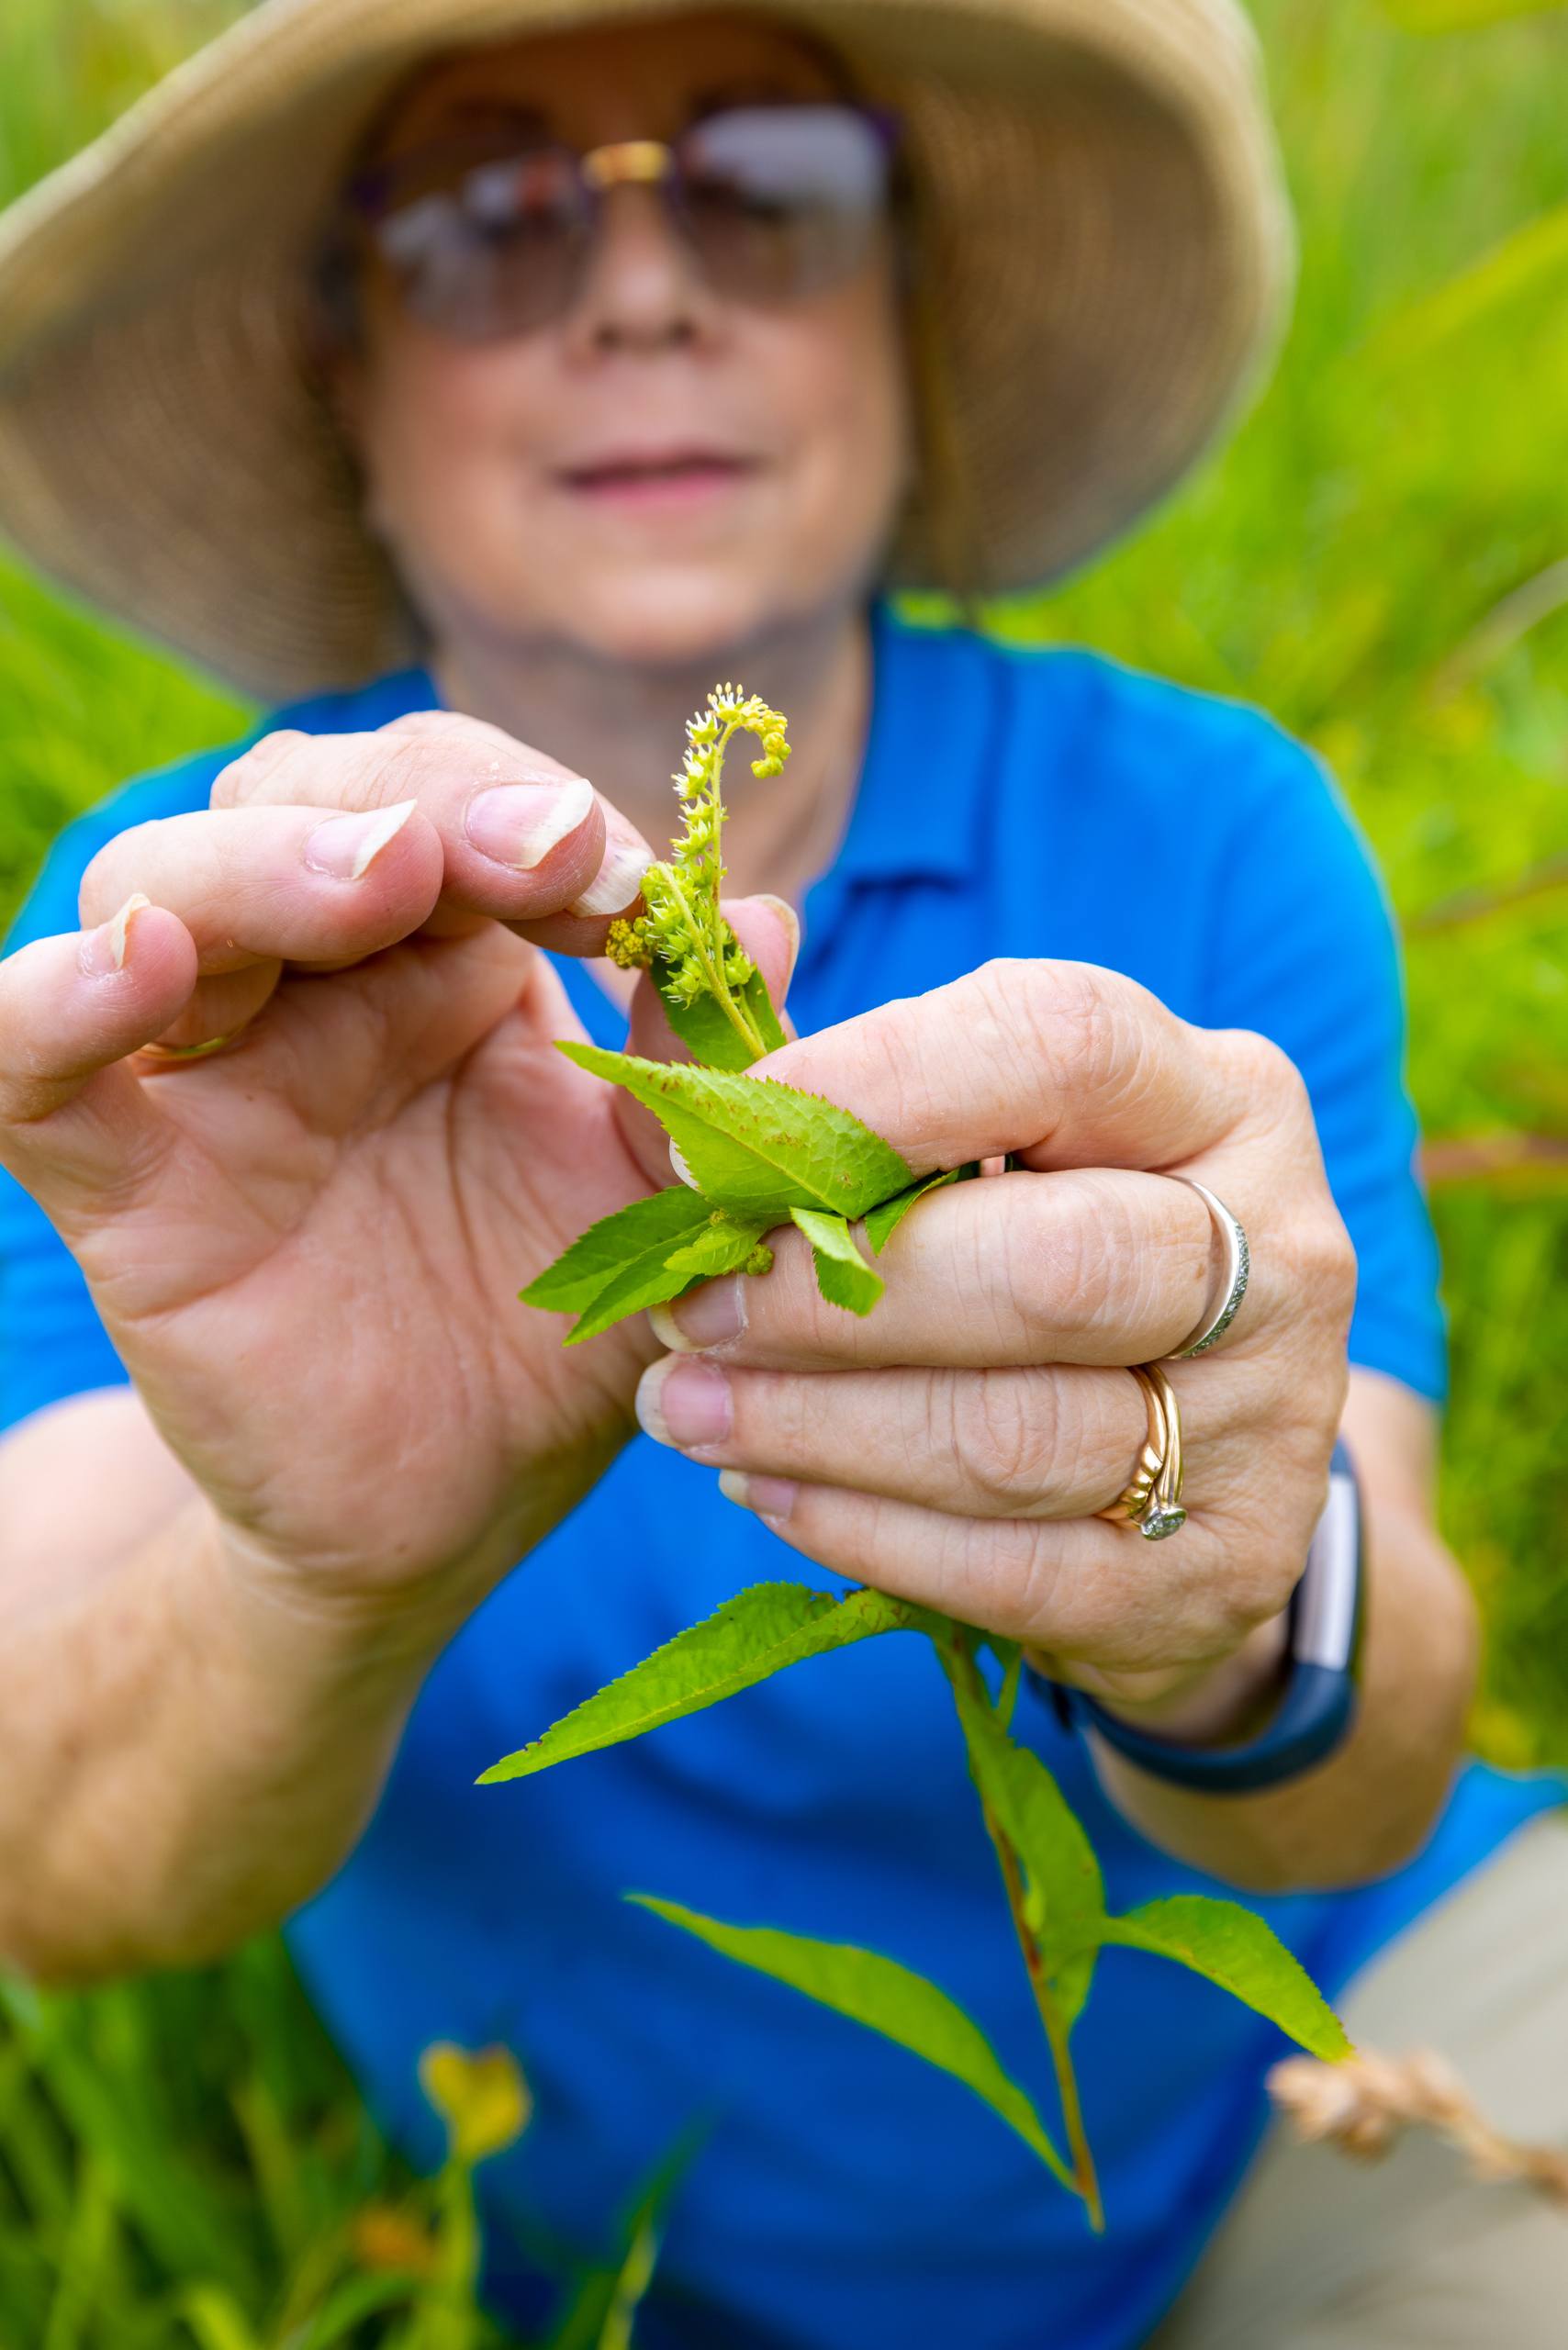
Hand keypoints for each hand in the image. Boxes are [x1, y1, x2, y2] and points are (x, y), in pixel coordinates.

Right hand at [0, 713, 792, 1640]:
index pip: (454, 801)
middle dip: (427, 799)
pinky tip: (139, 964)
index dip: (535, 808)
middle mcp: (315, 983)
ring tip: (380, 875)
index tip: (635, 885)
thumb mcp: (661, 1192)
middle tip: (546, 852)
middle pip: (304, 801)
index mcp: (450, 958)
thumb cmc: (558, 1325)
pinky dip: (59, 1003)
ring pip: (158, 887)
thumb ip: (700, 1065)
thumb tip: (767, 916)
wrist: (462, 1505)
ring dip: (266, 857)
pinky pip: (36, 1071)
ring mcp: (207, 1071)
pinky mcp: (126, 1185)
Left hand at [634, 959, 1355, 1721]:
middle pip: (1048, 1266)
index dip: (873, 1084)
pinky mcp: (1223, 1570)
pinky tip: (763, 1489)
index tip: (714, 1143)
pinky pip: (1015, 1570)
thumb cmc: (1045, 1253)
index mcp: (1221, 1097)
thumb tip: (734, 942)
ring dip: (816, 1425)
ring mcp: (1270, 1423)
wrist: (1205, 1469)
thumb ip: (855, 1061)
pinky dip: (862, 1530)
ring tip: (682, 1407)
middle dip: (831, 1294)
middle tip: (687, 1308)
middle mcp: (1281, 1249)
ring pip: (1017, 1436)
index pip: (1062, 1044)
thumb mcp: (990, 1139)